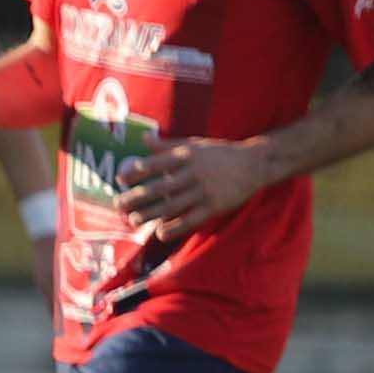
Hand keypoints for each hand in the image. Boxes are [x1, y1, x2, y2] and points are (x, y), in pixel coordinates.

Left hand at [112, 132, 279, 231]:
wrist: (255, 163)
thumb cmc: (220, 153)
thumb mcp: (194, 144)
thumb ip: (168, 145)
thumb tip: (143, 139)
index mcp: (187, 156)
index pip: (157, 164)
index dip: (137, 171)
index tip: (120, 179)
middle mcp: (194, 173)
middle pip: (160, 187)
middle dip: (137, 197)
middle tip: (118, 205)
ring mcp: (204, 191)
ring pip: (173, 205)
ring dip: (151, 215)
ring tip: (133, 221)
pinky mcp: (214, 206)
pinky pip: (191, 219)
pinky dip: (175, 227)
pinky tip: (160, 233)